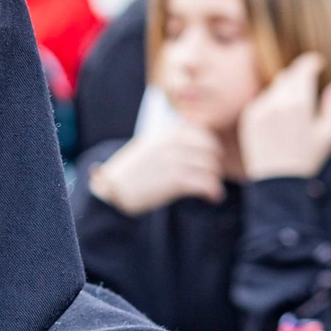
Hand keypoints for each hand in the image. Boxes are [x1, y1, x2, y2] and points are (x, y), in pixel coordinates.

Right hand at [89, 125, 223, 214]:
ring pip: (211, 167)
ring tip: (213, 190)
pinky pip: (205, 183)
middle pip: (211, 150)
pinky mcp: (173, 180)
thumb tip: (204, 146)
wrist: (113, 189)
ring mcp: (172, 161)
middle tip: (213, 177)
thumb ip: (174, 142)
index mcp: (167, 133)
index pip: (204, 135)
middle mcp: (171, 143)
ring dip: (216, 180)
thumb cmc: (134, 171)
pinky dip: (213, 191)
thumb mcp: (152, 147)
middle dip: (217, 165)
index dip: (213, 150)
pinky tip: (212, 197)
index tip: (213, 162)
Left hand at [239, 53, 330, 180]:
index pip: (303, 70)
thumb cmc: (307, 158)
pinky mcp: (249, 117)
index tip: (317, 62)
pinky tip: (280, 123)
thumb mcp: (327, 133)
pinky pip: (262, 100)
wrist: (277, 182)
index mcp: (299, 104)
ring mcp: (260, 109)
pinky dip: (271, 104)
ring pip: (274, 88)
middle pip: (288, 76)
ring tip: (295, 115)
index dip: (310, 63)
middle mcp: (277, 103)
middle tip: (308, 85)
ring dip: (285, 92)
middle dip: (299, 77)